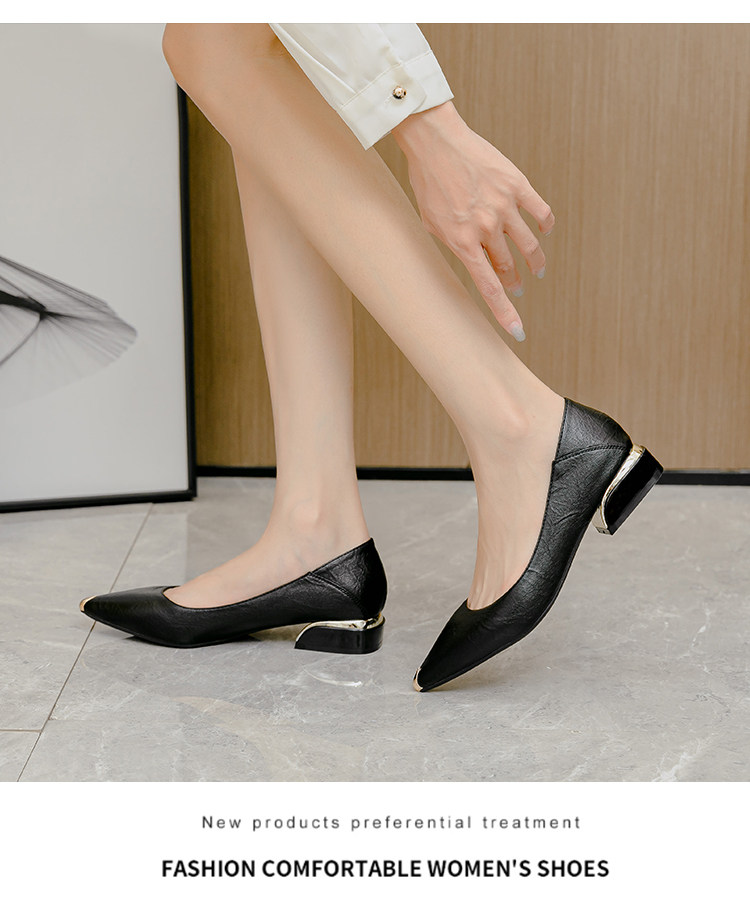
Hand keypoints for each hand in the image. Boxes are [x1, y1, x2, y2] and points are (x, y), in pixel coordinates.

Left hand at [391, 101, 553, 340]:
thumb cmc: (428, 183)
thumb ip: (453, 244)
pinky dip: (545, 226)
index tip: (518, 331)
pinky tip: (544, 232)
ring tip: (537, 269)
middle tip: (517, 287)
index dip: (505, 312)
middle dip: (514, 282)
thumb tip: (474, 260)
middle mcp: (485, 227)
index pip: (489, 287)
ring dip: (535, 262)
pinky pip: (541, 213)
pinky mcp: (516, 184)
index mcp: (462, 241)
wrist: (435, 142)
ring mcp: (503, 206)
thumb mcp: (432, 223)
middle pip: (509, 267)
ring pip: (529, 245)